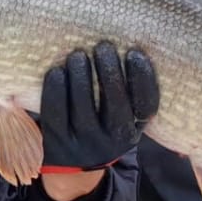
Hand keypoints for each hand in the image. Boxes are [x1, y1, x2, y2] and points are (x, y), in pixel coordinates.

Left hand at [37, 41, 158, 174]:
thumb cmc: (101, 121)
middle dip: (109, 73)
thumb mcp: (122, 112)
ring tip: (78, 55)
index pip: (147, 105)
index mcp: (136, 127)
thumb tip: (125, 36)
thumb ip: (126, 86)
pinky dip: (55, 91)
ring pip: (84, 110)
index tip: (134, 52)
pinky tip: (56, 71)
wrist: (72, 164)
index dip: (143, 79)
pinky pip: (56, 115)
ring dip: (81, 78)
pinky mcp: (59, 143)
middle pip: (116, 106)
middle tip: (103, 47)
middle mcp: (115, 139)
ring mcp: (86, 144)